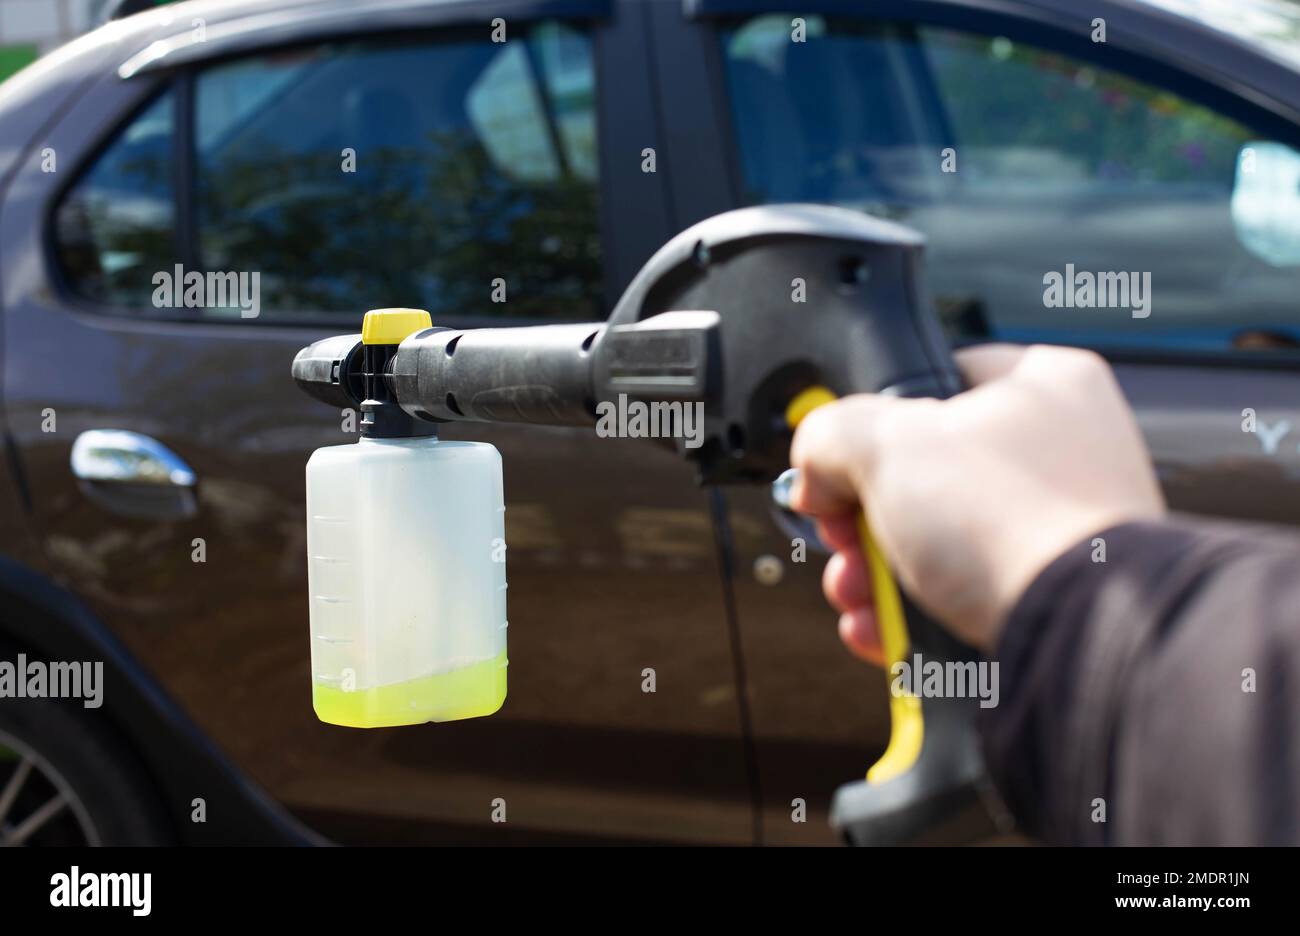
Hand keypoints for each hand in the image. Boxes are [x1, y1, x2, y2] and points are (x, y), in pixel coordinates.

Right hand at [789, 344, 1165, 658]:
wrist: (1074, 633)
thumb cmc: (1007, 519)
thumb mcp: (885, 444)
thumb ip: (830, 433)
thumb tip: (812, 465)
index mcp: (1040, 384)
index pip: (931, 382)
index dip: (866, 424)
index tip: (831, 467)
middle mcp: (1061, 450)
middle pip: (923, 473)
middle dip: (861, 520)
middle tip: (841, 539)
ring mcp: (1060, 526)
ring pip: (937, 540)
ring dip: (875, 574)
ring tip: (856, 595)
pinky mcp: (1051, 594)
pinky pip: (963, 593)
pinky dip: (913, 614)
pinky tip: (882, 630)